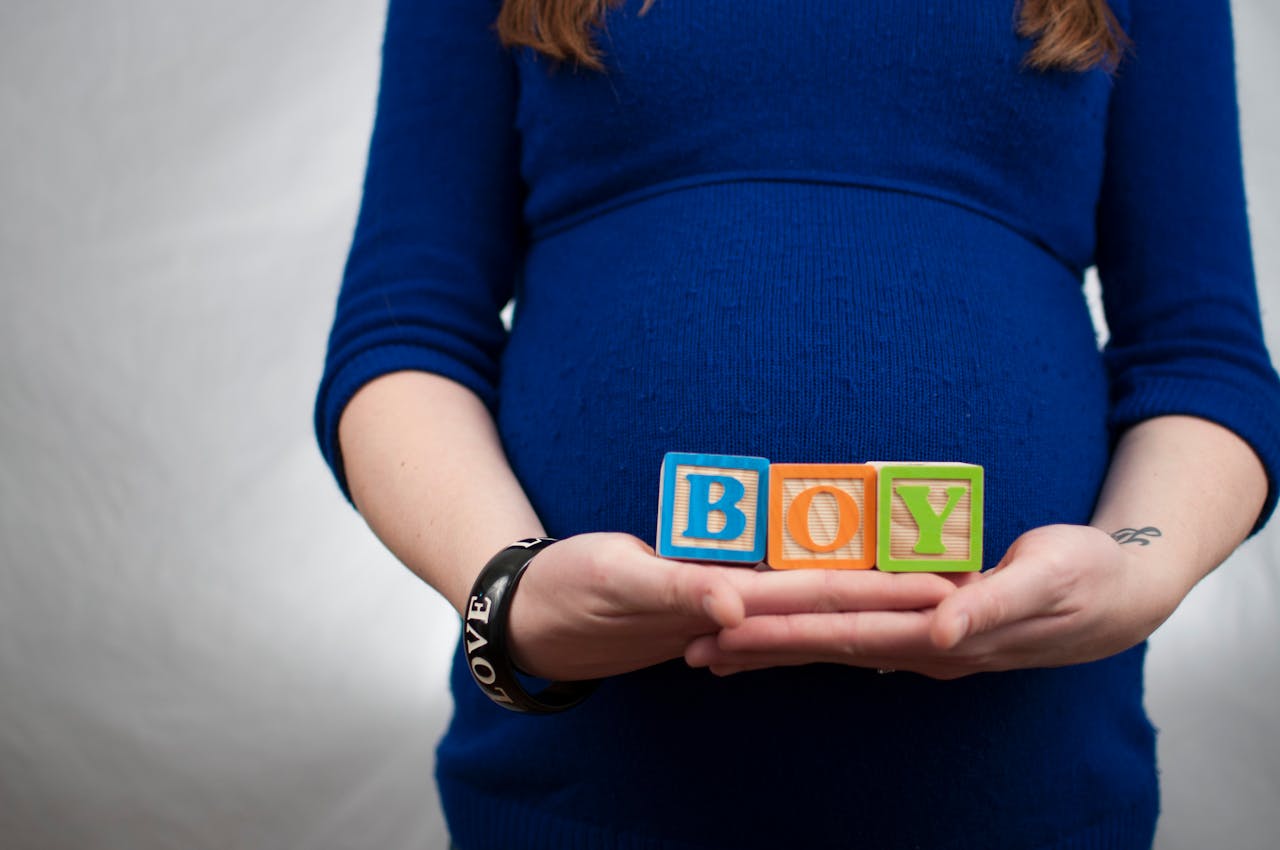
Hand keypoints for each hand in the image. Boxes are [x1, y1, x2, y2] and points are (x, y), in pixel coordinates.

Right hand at [508, 533, 962, 681]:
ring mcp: (723, 598)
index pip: (823, 597)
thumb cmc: (569, 593)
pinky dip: (811, 586)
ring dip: (864, 588)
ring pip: (809, 592)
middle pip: (832, 595)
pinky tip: (844, 584)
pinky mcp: (705, 588)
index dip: (885, 593)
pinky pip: (769, 585)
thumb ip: (678, 589)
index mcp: (725, 601)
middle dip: (895, 589)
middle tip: (965, 575)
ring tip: (922, 578)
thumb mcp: (619, 582)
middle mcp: (736, 604)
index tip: (947, 591)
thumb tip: (737, 606)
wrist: (533, 612)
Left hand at [685, 524, 1186, 678]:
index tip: (727, 633)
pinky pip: (857, 636)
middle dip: (757, 650)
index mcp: (940, 633)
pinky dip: (813, 639)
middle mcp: (922, 646)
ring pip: (833, 647)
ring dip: (775, 652)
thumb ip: (991, 605)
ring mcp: (922, 644)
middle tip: (692, 651)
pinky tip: (782, 646)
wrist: (1116, 596)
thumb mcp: (1047, 580)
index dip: (784, 634)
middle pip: (823, 648)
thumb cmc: (1082, 577)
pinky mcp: (927, 630)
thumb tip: (940, 633)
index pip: (843, 633)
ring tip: (717, 655)